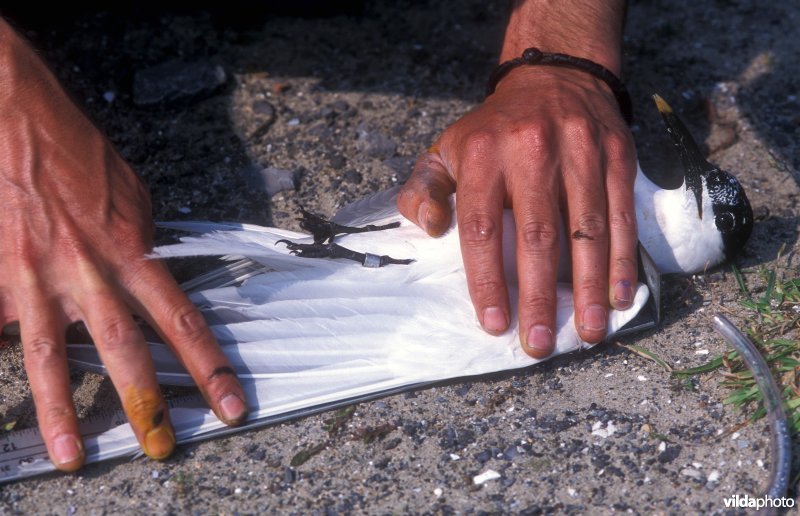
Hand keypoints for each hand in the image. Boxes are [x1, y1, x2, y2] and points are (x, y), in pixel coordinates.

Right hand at [0, 20, 246, 469]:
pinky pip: (1, 331)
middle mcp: (89, 273)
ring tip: (74, 455)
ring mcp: (36, 279)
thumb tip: (152, 273)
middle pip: (125, 351)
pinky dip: (4, 361)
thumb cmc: (77, 154)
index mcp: (132, 252)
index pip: (183, 323)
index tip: (230, 405)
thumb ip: (142, 243)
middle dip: (146, 405)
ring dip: (65, 412)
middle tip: (163, 448)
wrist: (15, 120)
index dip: (210, 369)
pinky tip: (12, 408)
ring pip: (51, 357)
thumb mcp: (132, 196)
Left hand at [397, 66, 637, 356]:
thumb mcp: (447, 149)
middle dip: (538, 297)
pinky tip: (618, 297)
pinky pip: (622, 215)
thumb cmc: (494, 130)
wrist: (554, 77)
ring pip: (586, 230)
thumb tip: (431, 227)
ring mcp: (579, 152)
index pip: (482, 228)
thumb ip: (425, 189)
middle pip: (537, 236)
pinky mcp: (616, 156)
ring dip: (587, 289)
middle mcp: (531, 151)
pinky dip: (622, 260)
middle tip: (540, 344)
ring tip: (587, 332)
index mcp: (483, 154)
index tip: (494, 323)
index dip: (489, 280)